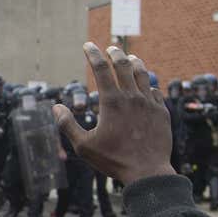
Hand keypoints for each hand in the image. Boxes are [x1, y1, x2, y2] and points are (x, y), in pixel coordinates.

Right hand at [52, 43, 173, 185]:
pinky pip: (155, 91)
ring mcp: (149, 103)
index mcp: (111, 101)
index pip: (101, 68)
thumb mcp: (84, 146)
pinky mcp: (162, 112)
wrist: (148, 171)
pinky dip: (148, 84)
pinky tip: (146, 85)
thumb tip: (55, 108)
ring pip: (143, 74)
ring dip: (135, 63)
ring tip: (130, 59)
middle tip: (110, 49)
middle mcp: (132, 97)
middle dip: (115, 54)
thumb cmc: (113, 160)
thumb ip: (68, 125)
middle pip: (123, 65)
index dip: (93, 54)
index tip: (88, 45)